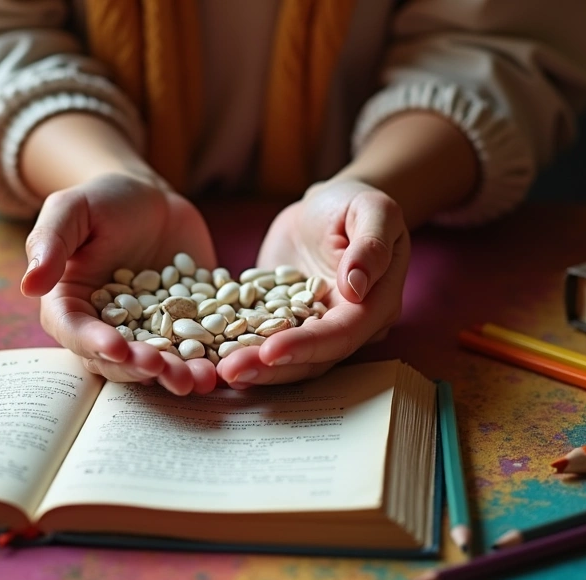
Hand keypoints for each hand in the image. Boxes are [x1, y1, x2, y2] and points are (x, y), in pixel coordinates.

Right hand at [20, 174, 219, 394]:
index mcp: (71, 306)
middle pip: (119, 360)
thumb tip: (29, 284)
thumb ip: (50, 243)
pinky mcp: (185, 329)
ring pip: (159, 363)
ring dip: (178, 375)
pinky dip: (211, 361)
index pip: (77, 332)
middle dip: (141, 368)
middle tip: (163, 369)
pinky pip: (197, 350)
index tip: (117, 348)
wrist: (152, 199)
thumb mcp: (71, 209)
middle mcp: (107, 328)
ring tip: (200, 379)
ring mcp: (148, 332)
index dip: (95, 344)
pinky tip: (229, 366)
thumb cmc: (102, 200)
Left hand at [216, 179, 409, 386]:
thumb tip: (356, 286)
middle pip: (312, 359)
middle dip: (271, 368)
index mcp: (374, 306)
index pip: (341, 334)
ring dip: (253, 366)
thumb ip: (371, 246)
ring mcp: (313, 328)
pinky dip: (239, 348)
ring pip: (285, 358)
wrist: (325, 207)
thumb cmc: (355, 203)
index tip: (270, 351)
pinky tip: (210, 356)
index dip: (307, 346)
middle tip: (231, 371)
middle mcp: (346, 326)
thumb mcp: (372, 210)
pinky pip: (261, 340)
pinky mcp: (283, 322)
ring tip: (219, 371)